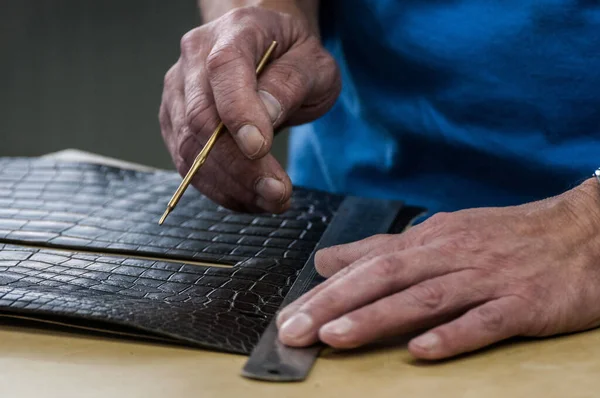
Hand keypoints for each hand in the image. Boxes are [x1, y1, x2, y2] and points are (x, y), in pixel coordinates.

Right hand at [159, 6, 340, 212]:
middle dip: (239, 166)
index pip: (224, 70)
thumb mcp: (314, 63)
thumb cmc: (292, 55)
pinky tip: (249, 198)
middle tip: (277, 193)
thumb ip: (291, 83)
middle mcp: (195, 59)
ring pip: (189, 148)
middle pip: (201, 118)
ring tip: (270, 200)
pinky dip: (218, 188)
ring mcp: (179, 92)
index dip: (238, 113)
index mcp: (234, 32)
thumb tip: (264, 116)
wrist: (267, 51)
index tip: (260, 149)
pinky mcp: (175, 122)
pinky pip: (187, 163)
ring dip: (229, 185)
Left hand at [276, 179, 599, 359]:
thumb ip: (384, 251)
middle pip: (384, 278)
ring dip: (377, 318)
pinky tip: (423, 350)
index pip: (368, 265)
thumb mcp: (442, 235)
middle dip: (334, 304)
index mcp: (431, 240)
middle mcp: (453, 255)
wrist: (581, 233)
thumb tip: (329, 260)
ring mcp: (487, 279)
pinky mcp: (523, 304)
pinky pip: (485, 321)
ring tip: (336, 337)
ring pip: (424, 298)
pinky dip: (453, 334)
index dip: (325, 291)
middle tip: (295, 330)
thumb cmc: (505, 238)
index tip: (290, 314)